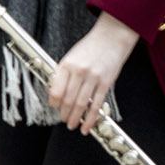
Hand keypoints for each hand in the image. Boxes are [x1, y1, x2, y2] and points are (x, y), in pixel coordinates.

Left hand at [47, 13, 138, 133]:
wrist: (111, 39)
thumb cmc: (89, 47)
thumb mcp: (71, 56)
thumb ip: (64, 73)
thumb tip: (56, 92)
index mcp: (67, 64)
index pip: (56, 89)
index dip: (53, 102)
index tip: (54, 107)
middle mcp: (79, 71)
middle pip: (68, 99)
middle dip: (65, 113)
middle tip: (64, 120)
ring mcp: (93, 78)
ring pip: (81, 104)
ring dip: (76, 118)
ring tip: (73, 125)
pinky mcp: (105, 83)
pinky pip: (97, 104)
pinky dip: (91, 117)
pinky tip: (88, 125)